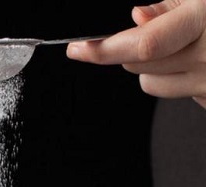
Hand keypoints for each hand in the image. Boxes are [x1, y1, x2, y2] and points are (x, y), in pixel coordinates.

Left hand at [67, 0, 205, 108]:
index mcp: (204, 22)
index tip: (77, 49)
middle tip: (153, 28)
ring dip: (153, 67)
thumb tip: (138, 17)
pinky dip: (180, 77)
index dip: (105, 49)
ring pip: (152, 84)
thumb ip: (172, 6)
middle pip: (138, 66)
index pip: (143, 44)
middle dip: (132, 49)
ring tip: (181, 43)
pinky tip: (200, 59)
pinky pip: (178, 93)